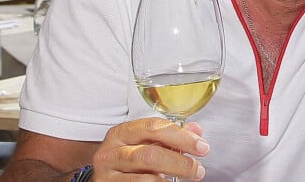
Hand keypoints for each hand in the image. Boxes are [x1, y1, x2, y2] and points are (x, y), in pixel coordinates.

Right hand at [92, 117, 208, 179]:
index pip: (153, 127)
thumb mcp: (145, 142)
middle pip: (150, 154)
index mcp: (121, 132)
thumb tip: (196, 132)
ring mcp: (107, 175)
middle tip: (198, 169)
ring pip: (145, 177)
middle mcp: (110, 152)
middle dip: (179, 162)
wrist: (103, 177)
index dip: (180, 136)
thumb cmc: (126, 157)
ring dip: (171, 177)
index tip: (201, 145)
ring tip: (188, 178)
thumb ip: (169, 135)